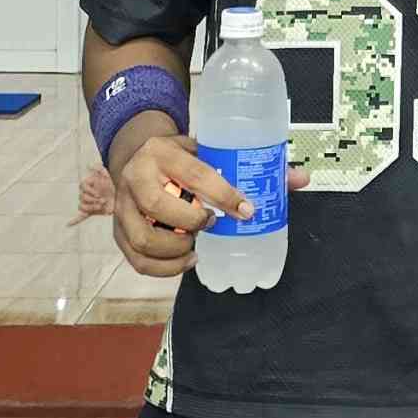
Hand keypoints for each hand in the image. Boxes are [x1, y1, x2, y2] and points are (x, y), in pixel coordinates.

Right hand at [76, 167, 115, 218]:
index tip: (98, 193)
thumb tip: (91, 164)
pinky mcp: (90, 212)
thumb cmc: (111, 186)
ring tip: (101, 205)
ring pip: (82, 206)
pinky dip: (74, 220)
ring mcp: (87, 203)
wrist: (119, 198)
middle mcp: (86, 194)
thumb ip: (100, 170)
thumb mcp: (107, 177)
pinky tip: (68, 224)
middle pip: (82, 197)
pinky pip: (80, 217)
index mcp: (88, 185)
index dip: (89, 190)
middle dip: (93, 199)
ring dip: (92, 206)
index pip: (82, 186)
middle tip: (103, 200)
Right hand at [112, 134, 309, 277]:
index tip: (246, 210)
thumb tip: (300, 179)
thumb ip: (251, 165)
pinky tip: (186, 263)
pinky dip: (163, 268)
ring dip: (175, 250)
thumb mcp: (208, 149)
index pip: (194, 173)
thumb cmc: (181, 156)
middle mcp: (136, 176)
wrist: (135, 154)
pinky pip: (136, 258)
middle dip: (192, 222)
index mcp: (163, 152)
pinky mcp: (117, 230)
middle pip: (159, 205)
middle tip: (213, 226)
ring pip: (143, 237)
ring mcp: (122, 206)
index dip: (222, 194)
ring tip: (197, 248)